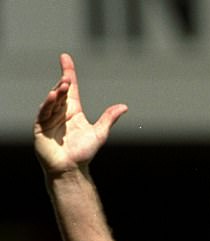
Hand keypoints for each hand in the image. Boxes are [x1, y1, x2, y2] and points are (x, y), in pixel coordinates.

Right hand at [34, 52, 127, 174]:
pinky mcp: (40, 127)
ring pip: (52, 101)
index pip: (70, 88)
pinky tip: (53, 97)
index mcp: (73, 111)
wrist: (71, 170)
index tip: (65, 58)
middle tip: (68, 76)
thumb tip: (124, 107)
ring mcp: (49, 118)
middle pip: (61, 92)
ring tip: (63, 85)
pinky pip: (43, 112)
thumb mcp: (99, 133)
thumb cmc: (83, 154)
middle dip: (64, 83)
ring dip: (57, 92)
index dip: (68, 72)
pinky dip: (48, 104)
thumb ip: (109, 119)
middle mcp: (60, 112)